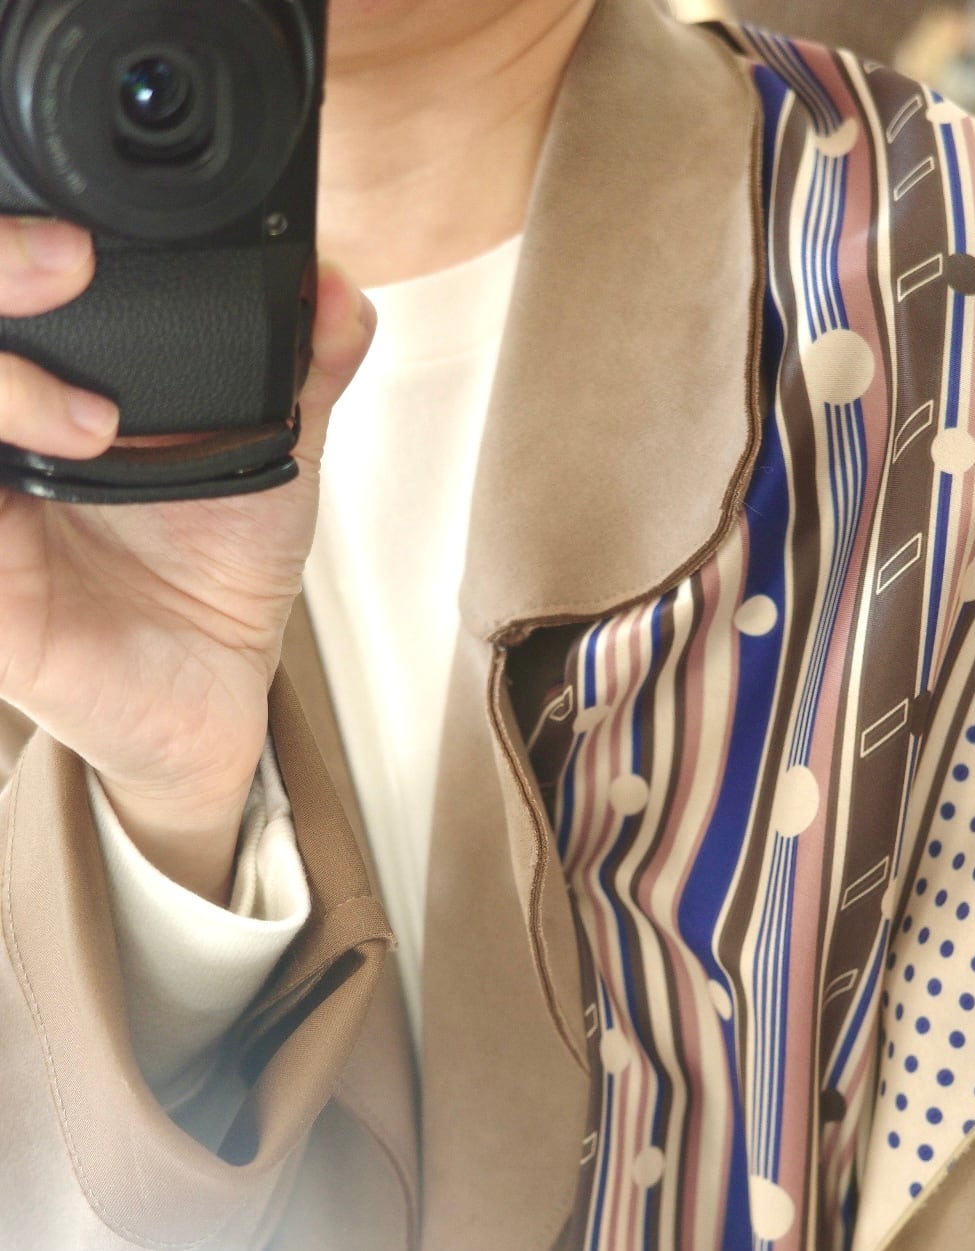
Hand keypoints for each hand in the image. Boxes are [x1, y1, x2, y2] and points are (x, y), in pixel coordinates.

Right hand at [0, 217, 374, 897]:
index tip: (82, 235)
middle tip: (69, 264)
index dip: (14, 236)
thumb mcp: (270, 454)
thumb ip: (303, 368)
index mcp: (41, 374)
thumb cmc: (215, 567)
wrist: (214, 691)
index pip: (5, 281)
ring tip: (93, 422)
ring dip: (3, 383)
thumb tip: (342, 293)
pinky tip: (49, 473)